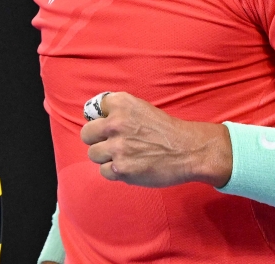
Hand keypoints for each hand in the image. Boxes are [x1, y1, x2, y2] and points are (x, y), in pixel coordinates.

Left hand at [80, 91, 231, 187]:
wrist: (188, 150)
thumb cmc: (165, 130)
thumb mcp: (141, 108)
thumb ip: (118, 111)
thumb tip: (95, 119)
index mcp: (122, 104)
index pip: (94, 110)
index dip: (102, 119)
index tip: (111, 125)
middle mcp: (116, 123)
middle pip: (87, 134)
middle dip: (97, 139)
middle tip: (112, 143)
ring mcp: (117, 147)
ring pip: (93, 154)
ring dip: (105, 157)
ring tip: (124, 156)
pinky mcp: (121, 169)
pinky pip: (103, 171)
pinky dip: (114, 171)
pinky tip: (129, 166)